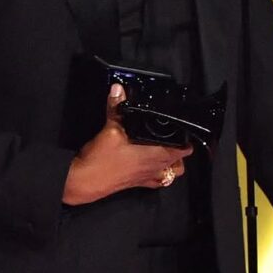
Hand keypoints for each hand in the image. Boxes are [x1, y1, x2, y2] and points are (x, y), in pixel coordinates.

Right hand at [62, 84, 191, 204]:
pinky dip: (159, 173)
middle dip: (180, 149)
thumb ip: (117, 108)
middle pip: (181, 161)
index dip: (188, 139)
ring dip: (172, 163)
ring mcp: (148, 177)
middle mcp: (157, 168)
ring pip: (172, 173)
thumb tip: (118, 89)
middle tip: (175, 136)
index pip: (184, 149)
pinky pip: (157, 181)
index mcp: (157, 155)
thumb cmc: (102, 158)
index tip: (185, 129)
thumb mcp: (111, 129)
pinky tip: (152, 165)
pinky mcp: (138, 184)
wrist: (84, 181)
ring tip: (166, 150)